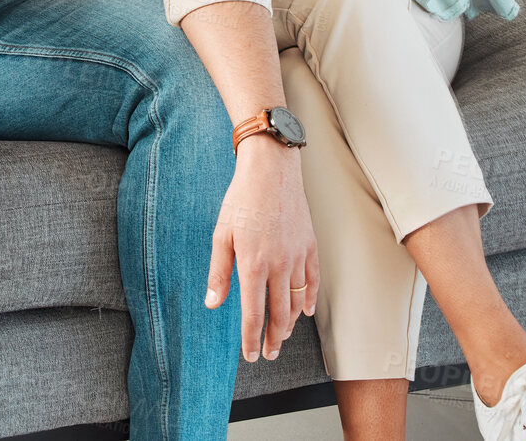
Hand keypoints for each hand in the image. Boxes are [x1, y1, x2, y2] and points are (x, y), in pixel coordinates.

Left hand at [205, 136, 318, 362]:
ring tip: (282, 337)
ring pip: (297, 302)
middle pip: (279, 314)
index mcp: (253, 265)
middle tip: (268, 354)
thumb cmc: (241, 199)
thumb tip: (213, 303)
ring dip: (290, 324)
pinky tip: (304, 311)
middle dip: (273, 339)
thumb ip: (219, 272)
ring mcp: (297, 256)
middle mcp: (279, 265)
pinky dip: (309, 299)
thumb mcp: (222, 234)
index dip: (252, 339)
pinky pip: (313, 281)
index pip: (254, 314)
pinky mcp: (310, 245)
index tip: (250, 355)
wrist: (272, 169)